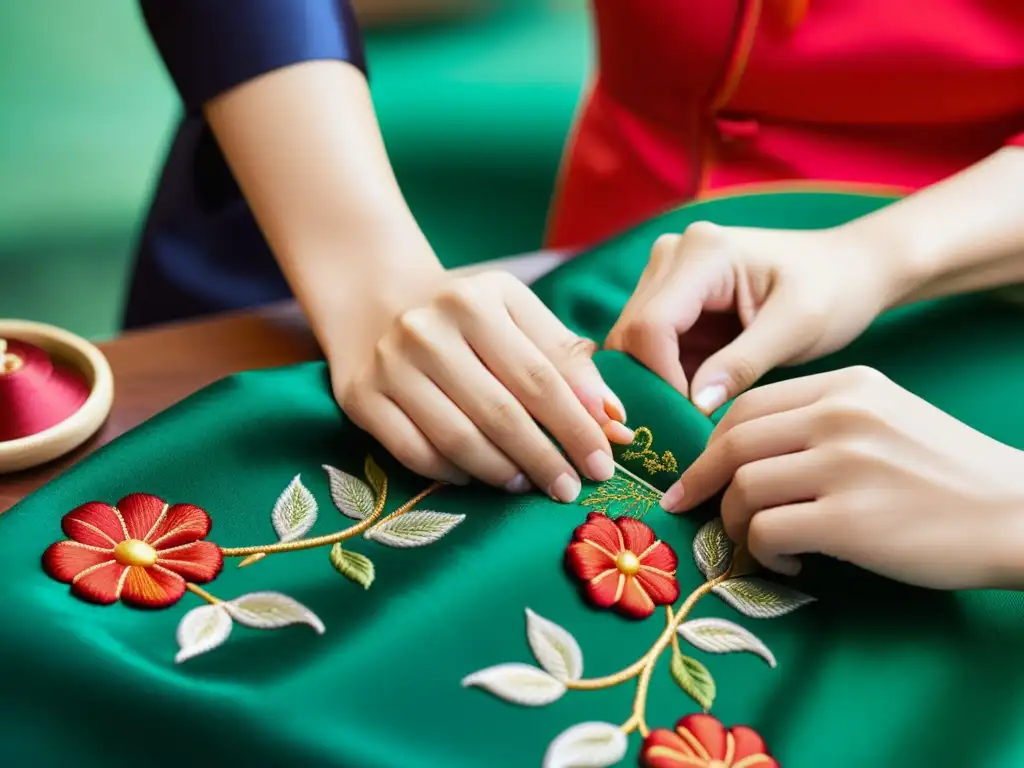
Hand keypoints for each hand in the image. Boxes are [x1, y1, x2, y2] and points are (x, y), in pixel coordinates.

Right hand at [328, 268, 634, 501]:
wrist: (374, 298)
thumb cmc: (463, 313)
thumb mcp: (515, 313)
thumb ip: (566, 358)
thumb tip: (613, 419)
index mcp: (478, 300)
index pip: (540, 376)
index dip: (576, 426)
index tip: (603, 464)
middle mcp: (428, 328)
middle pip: (501, 412)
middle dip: (544, 459)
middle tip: (568, 489)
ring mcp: (389, 364)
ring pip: (457, 439)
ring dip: (501, 472)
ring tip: (526, 484)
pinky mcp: (360, 396)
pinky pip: (414, 452)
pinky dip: (452, 473)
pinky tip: (476, 476)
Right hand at [605, 222, 905, 413]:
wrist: (847, 270)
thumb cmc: (835, 290)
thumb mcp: (798, 328)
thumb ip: (744, 364)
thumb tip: (694, 405)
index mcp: (703, 252)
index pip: (652, 325)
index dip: (660, 379)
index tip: (690, 421)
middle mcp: (671, 256)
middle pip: (631, 335)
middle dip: (650, 387)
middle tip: (681, 432)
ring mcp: (666, 277)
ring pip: (632, 346)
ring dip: (653, 386)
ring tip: (685, 424)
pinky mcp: (671, 303)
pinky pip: (649, 351)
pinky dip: (663, 382)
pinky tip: (688, 409)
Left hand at [660, 366, 1023, 589]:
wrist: (1020, 515)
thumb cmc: (949, 473)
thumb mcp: (887, 417)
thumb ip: (821, 421)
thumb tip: (745, 453)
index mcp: (848, 385)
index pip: (748, 405)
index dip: (710, 443)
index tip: (697, 472)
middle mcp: (841, 416)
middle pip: (732, 443)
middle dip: (701, 481)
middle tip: (688, 509)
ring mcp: (845, 465)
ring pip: (742, 488)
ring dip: (734, 524)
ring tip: (758, 544)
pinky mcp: (851, 520)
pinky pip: (767, 532)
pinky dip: (763, 553)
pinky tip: (790, 565)